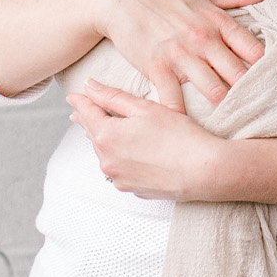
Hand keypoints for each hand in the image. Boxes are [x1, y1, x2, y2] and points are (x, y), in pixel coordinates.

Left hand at [68, 80, 226, 199]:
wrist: (203, 171)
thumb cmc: (178, 135)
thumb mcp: (145, 109)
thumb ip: (112, 97)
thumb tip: (89, 87)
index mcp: (107, 136)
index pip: (87, 113)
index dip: (81, 102)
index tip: (73, 95)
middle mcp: (107, 160)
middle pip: (92, 135)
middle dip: (87, 121)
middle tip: (78, 111)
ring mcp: (118, 178)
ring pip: (104, 154)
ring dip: (102, 141)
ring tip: (98, 130)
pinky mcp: (132, 189)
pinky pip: (118, 170)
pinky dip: (117, 158)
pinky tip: (124, 153)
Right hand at [100, 0, 270, 111]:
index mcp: (216, 20)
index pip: (252, 48)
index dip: (265, 67)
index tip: (272, 81)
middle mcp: (203, 39)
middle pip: (238, 74)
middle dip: (249, 93)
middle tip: (259, 110)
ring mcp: (181, 55)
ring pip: (214, 90)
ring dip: (223, 106)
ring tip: (233, 121)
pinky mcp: (157, 68)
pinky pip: (174, 99)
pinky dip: (182, 115)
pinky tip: (190, 126)